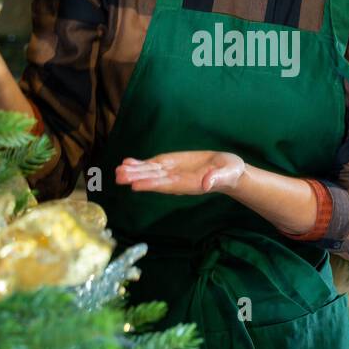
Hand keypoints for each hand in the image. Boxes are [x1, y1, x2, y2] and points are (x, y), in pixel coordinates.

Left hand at [115, 151, 246, 195]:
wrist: (227, 170)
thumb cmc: (229, 173)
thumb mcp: (227, 173)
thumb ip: (216, 178)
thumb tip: (207, 183)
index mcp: (189, 184)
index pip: (167, 185)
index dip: (151, 185)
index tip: (136, 186)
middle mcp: (177, 180)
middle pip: (154, 179)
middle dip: (137, 178)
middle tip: (120, 176)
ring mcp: (172, 172)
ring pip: (150, 172)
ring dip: (134, 171)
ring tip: (118, 170)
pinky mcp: (172, 164)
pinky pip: (153, 165)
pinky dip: (140, 164)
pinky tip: (127, 162)